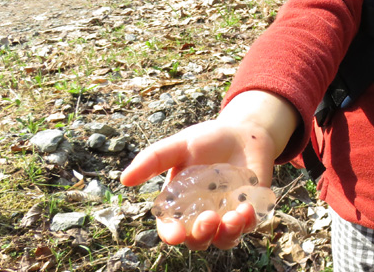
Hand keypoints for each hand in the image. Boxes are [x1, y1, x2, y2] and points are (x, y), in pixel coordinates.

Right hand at [120, 91, 298, 249]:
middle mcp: (201, 215)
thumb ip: (154, 160)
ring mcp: (226, 216)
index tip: (175, 234)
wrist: (244, 133)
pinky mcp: (249, 212)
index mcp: (179, 205)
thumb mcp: (179, 145)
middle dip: (201, 235)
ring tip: (233, 216)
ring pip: (224, 239)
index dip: (171, 234)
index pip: (170, 228)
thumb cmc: (208, 140)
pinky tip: (248, 207)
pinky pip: (249, 226)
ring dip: (228, 234)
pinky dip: (249, 222)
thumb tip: (124, 179)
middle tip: (208, 218)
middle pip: (198, 240)